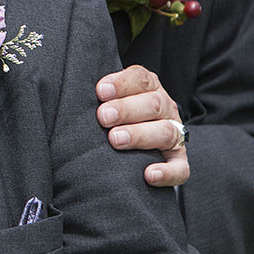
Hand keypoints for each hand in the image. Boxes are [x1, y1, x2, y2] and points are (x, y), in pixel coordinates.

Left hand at [95, 65, 189, 187]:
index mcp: (149, 88)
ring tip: (115, 140)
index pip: (141, 79)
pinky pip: (180, 169)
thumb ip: (100, 94)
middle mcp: (165, 109)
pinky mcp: (178, 161)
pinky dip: (167, 172)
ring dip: (140, 135)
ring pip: (166, 132)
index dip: (121, 83)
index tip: (101, 91)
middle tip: (103, 117)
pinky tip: (149, 174)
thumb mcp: (110, 98)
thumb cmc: (114, 116)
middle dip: (126, 109)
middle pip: (153, 104)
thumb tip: (72, 90)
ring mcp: (174, 135)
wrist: (138, 143)